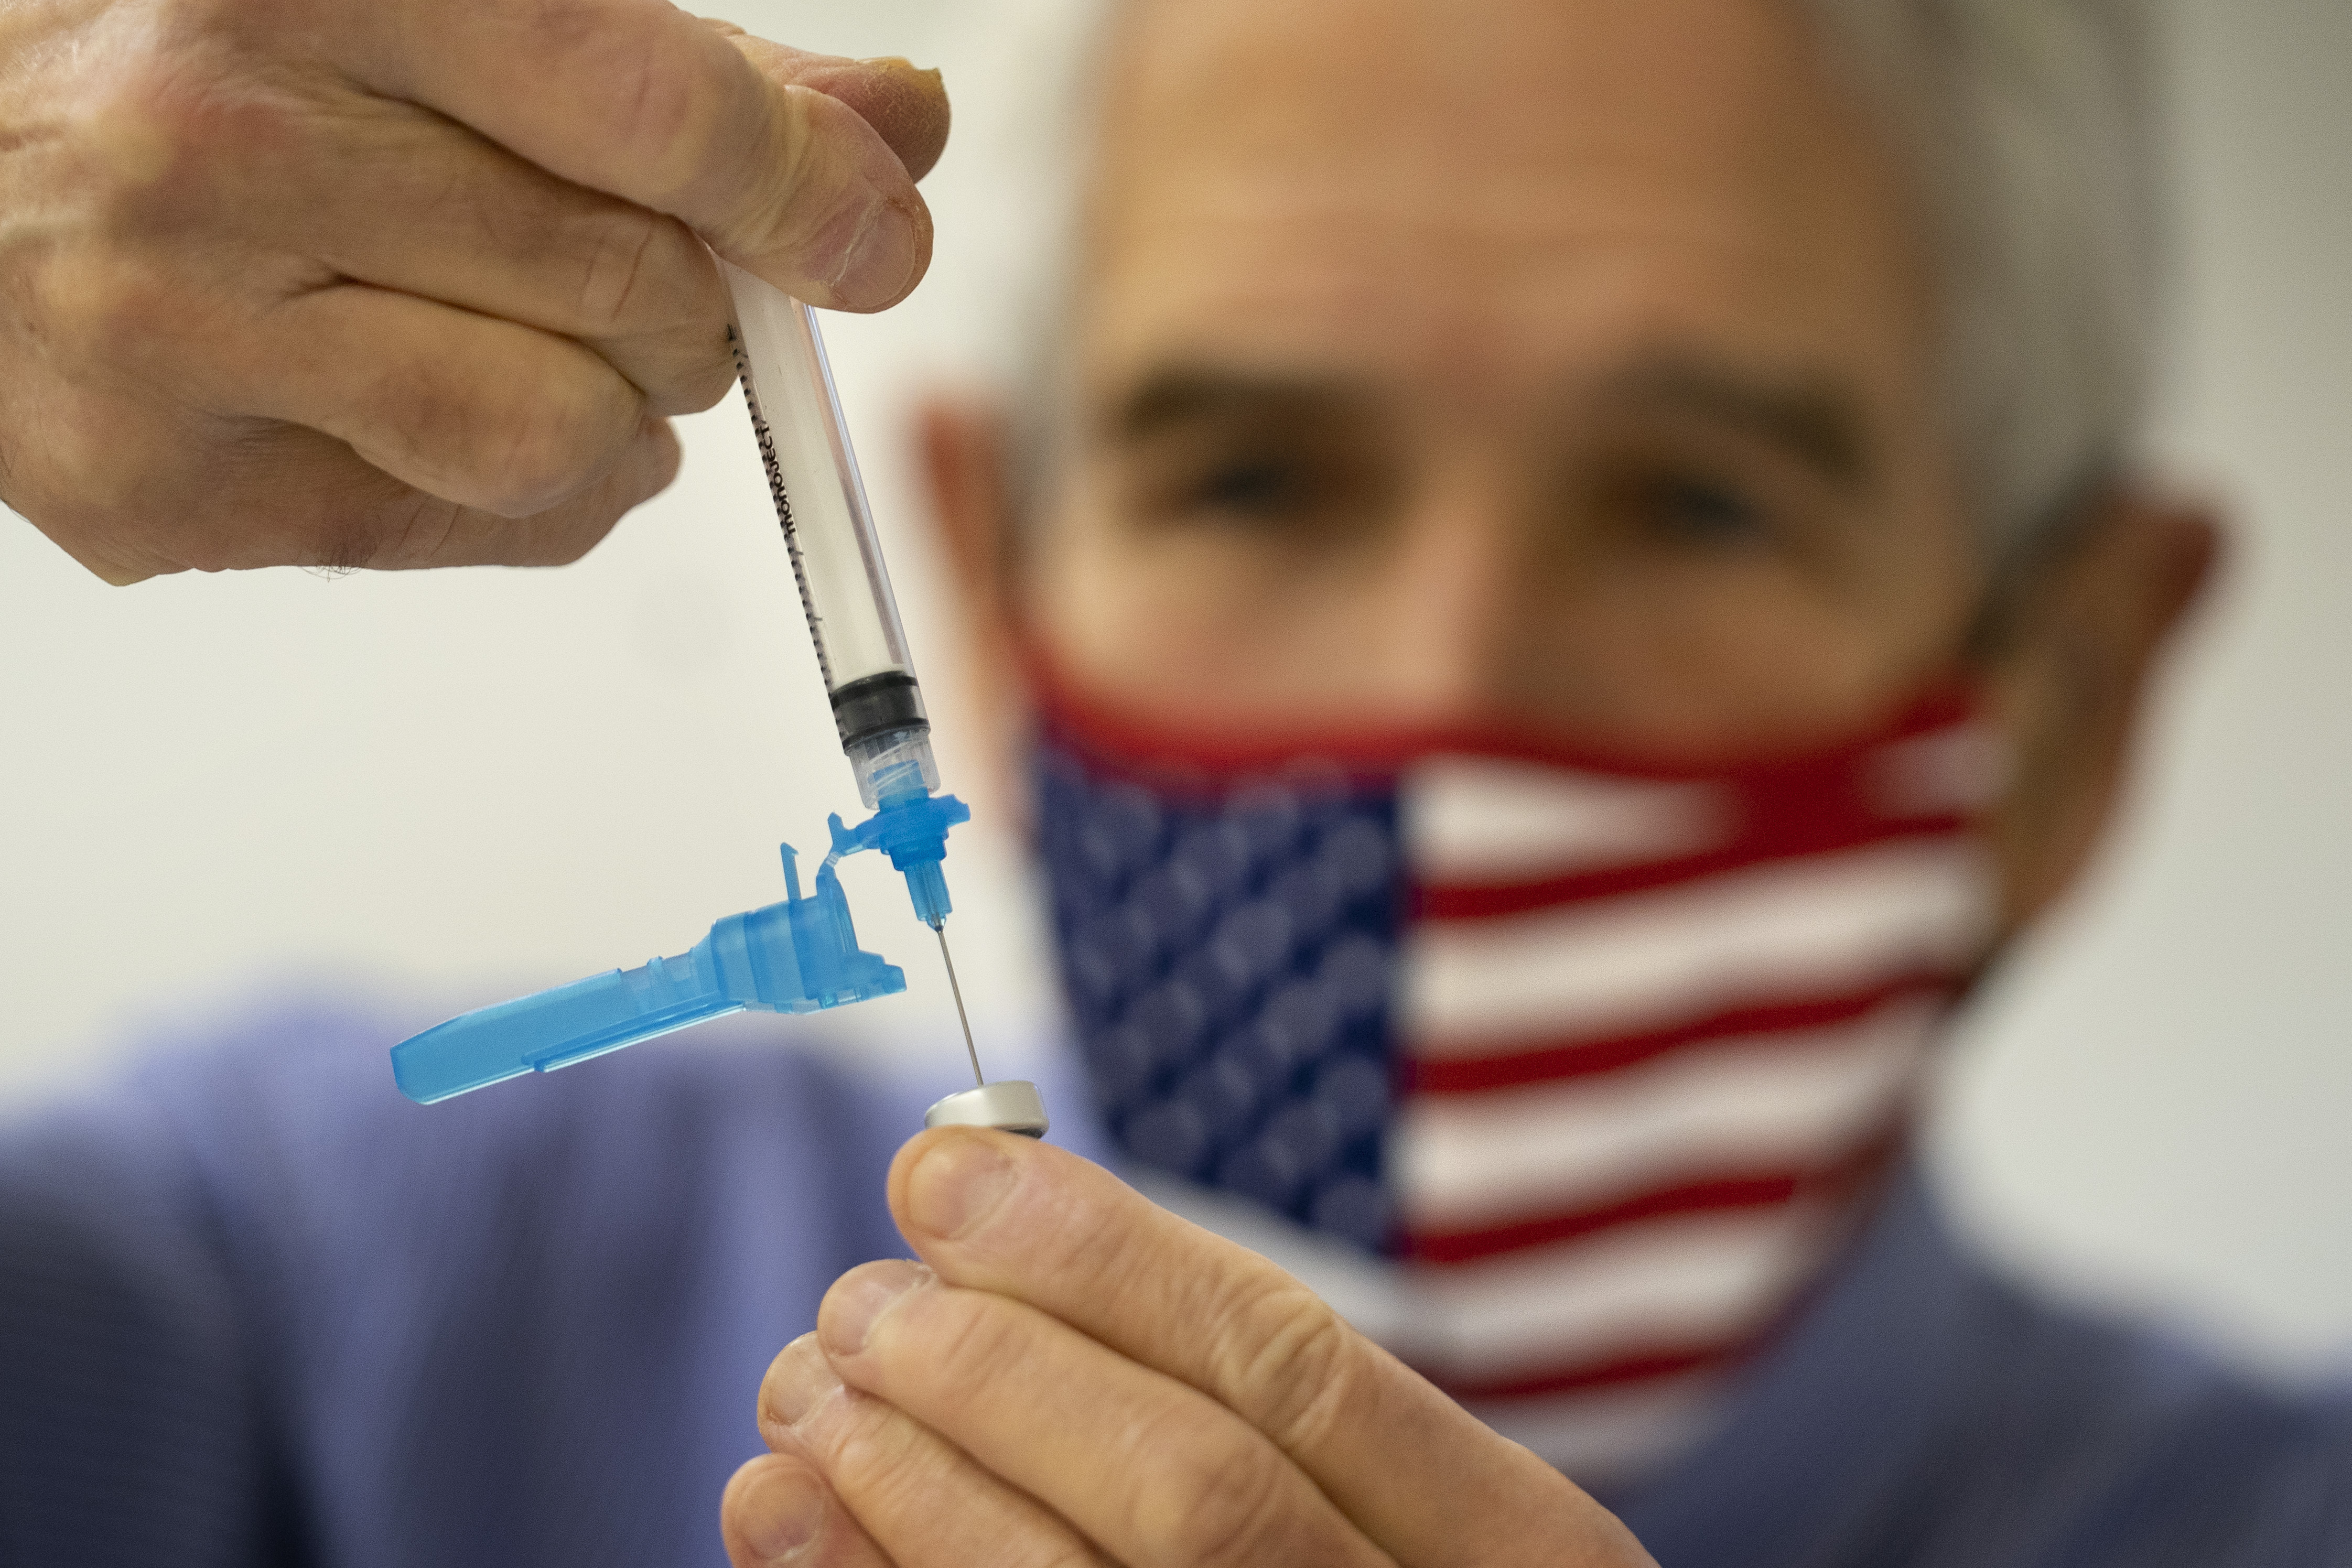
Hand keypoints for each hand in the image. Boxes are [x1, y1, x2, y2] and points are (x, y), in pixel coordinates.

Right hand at [0, 0, 946, 580]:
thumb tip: (901, 133)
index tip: (871, 232)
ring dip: (629, 413)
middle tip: (652, 272)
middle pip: (630, 288)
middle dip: (698, 300)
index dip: (802, 187)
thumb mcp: (443, 8)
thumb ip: (685, 72)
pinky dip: (545, 488)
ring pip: (563, 440)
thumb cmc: (220, 69)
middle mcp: (222, 151)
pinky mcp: (164, 493)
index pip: (645, 108)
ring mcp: (176, 337)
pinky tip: (467, 402)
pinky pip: (482, 532)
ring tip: (565, 342)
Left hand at [720, 1129, 1656, 1566]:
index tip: (941, 1172)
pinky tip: (783, 1521)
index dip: (1102, 1256)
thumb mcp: (1374, 1499)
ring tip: (807, 1389)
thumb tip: (982, 1219)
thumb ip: (1221, 1384)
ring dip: (909, 1485)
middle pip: (1193, 1490)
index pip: (1292, 1366)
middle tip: (859, 1302)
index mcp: (1513, 1549)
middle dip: (1000, 1375)